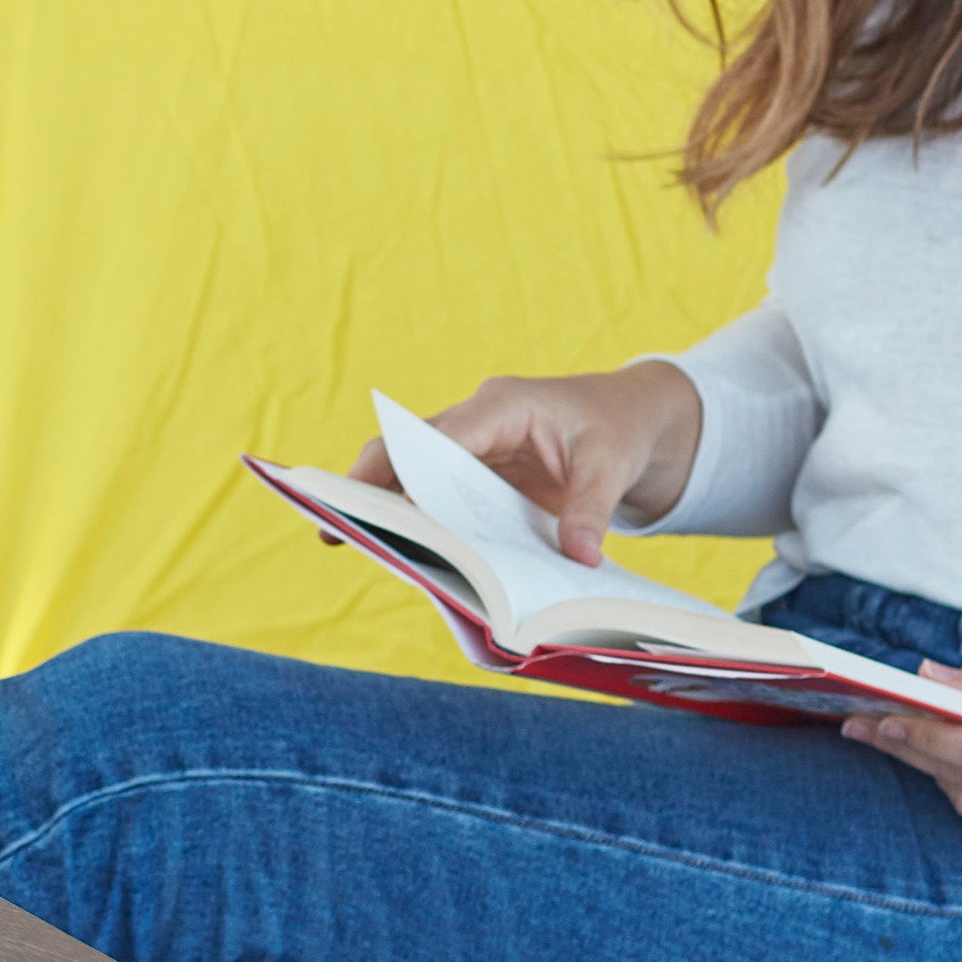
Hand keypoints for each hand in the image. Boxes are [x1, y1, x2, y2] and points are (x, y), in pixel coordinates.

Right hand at [354, 362, 704, 567]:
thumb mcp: (613, 465)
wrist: (629, 420)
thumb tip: (577, 558)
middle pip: (403, 450)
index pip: (440, 437)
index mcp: (503, 404)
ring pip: (407, 473)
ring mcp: (468, 448)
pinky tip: (403, 556)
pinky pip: (431, 495)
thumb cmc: (619, 430)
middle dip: (365, 487)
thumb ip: (592, 509)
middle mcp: (474, 422)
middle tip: (331, 530)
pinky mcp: (472, 474)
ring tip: (350, 545)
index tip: (390, 514)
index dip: (409, 473)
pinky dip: (415, 522)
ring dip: (382, 508)